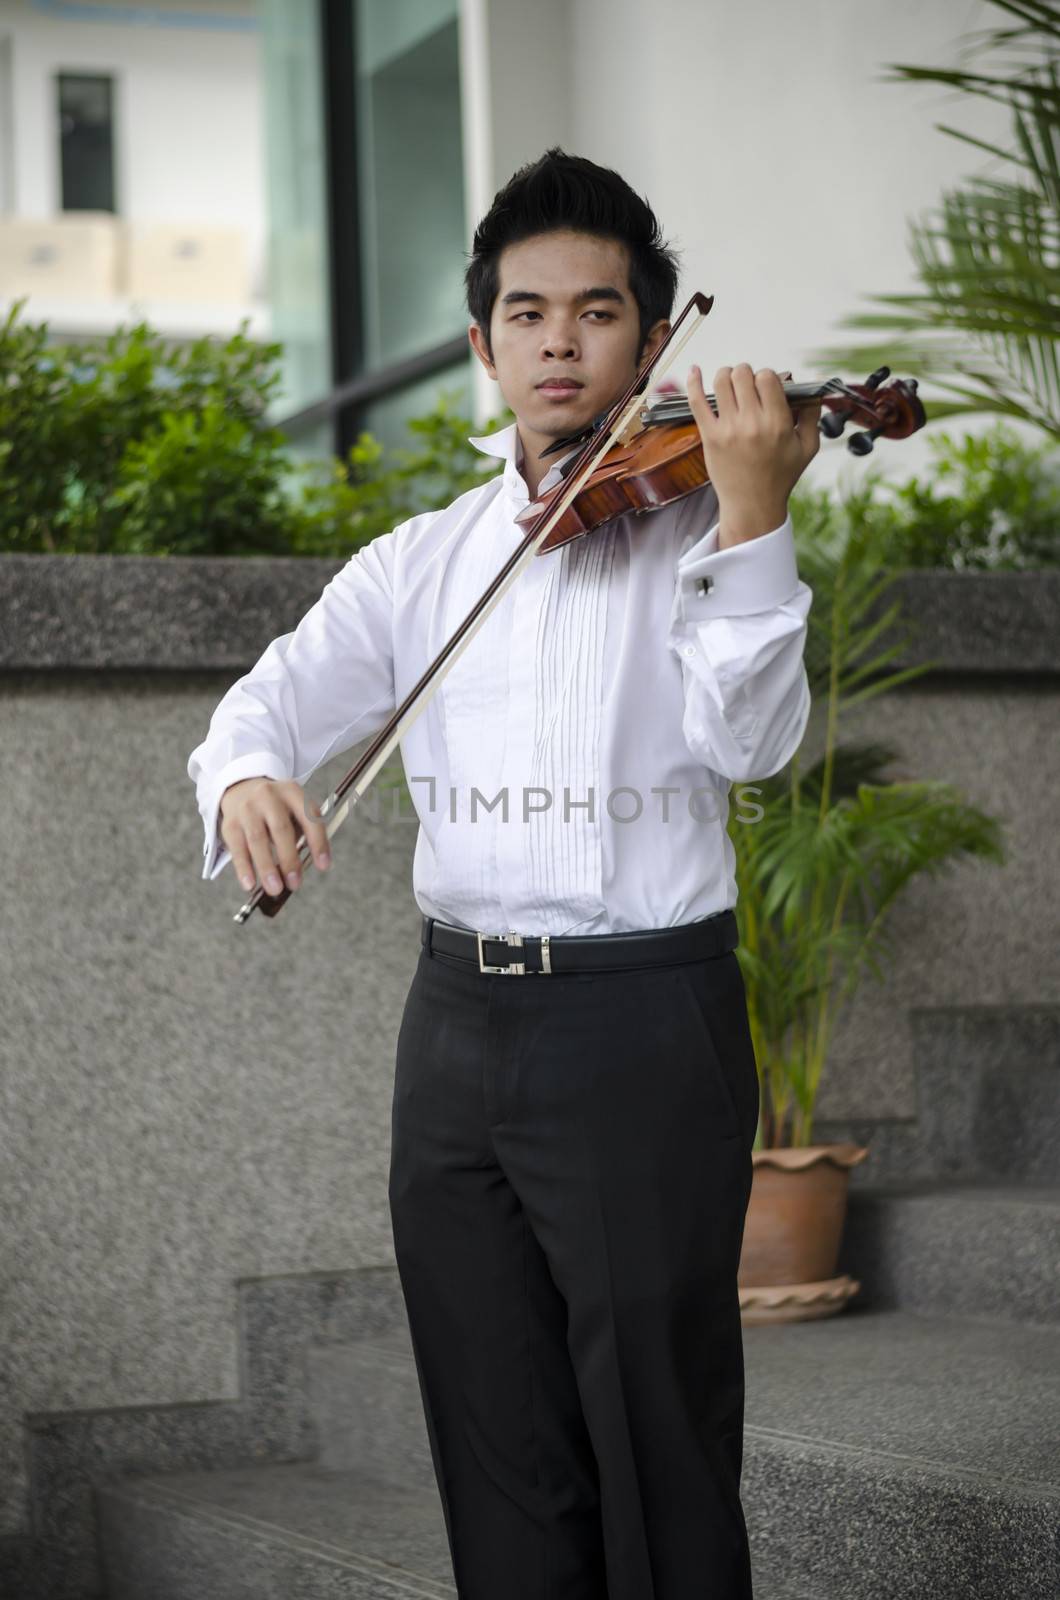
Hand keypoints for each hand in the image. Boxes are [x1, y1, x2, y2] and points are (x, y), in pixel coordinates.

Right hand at [220, 776, 331, 896]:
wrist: (243, 790)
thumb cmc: (278, 809)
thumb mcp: (294, 811)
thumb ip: (302, 836)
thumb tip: (299, 872)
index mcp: (293, 792)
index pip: (309, 818)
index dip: (318, 843)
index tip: (324, 866)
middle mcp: (269, 797)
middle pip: (281, 829)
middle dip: (289, 860)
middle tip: (295, 884)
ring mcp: (247, 809)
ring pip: (257, 840)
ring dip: (267, 868)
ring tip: (275, 889)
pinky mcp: (230, 824)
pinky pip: (237, 848)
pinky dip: (244, 868)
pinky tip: (250, 884)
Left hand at [687, 363, 822, 543]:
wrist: (753, 506)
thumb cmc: (780, 477)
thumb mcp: (808, 448)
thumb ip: (812, 415)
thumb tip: (813, 389)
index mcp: (778, 423)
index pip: (768, 377)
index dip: (767, 376)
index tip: (766, 387)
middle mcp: (752, 423)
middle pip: (743, 374)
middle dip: (746, 374)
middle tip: (747, 385)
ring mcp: (728, 429)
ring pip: (722, 382)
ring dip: (726, 375)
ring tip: (729, 382)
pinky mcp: (710, 437)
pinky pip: (697, 402)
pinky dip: (694, 382)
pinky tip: (695, 371)